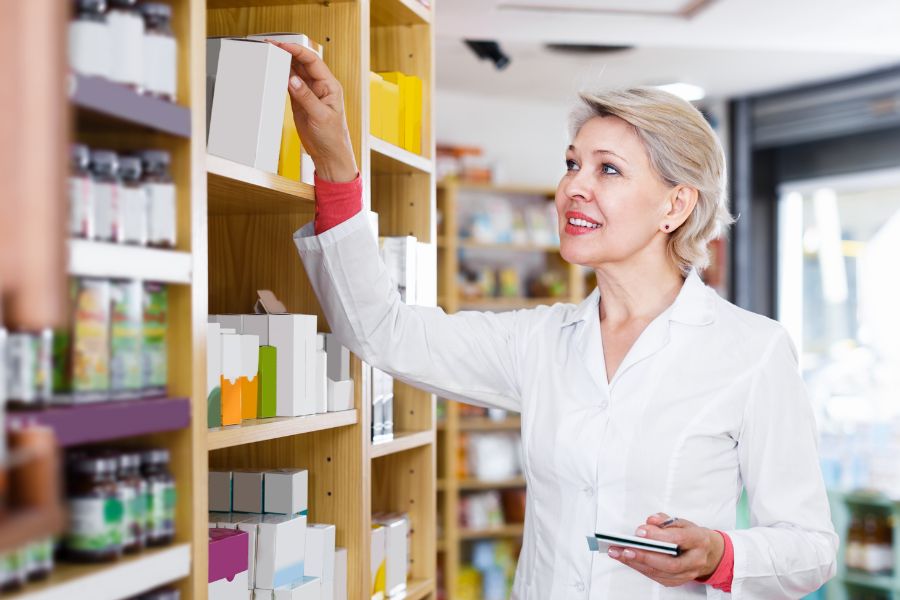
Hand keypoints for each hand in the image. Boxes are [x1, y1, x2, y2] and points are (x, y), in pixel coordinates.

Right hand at [266, 40, 357, 182]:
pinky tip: (273, 72)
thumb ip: (306, 97)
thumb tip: (293, 79)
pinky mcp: (299, 102)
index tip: (283, 45)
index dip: (298, 51)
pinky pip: (289, 84)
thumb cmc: (333, 137)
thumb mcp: (320, 116)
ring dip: (283, 63)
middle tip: (271, 46)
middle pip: (302, 63)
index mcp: (330, 85)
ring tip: (269, 55)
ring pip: (295, 72)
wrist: (328, 155)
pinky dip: (281, 77)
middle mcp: (320, 86)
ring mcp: (308, 93)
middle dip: (288, 53)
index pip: (313, 61)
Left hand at [607, 513, 724, 587]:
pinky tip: (629, 561)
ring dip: (638, 564)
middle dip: (644, 556)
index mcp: (699, 540)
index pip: (678, 539)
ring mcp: (689, 573)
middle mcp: (696, 560)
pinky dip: (641, 569)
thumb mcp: (682, 522)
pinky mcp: (679, 581)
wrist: (709, 553)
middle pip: (670, 563)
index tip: (640, 532)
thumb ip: (665, 520)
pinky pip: (658, 578)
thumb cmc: (693, 536)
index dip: (658, 536)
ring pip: (662, 573)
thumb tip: (650, 522)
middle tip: (625, 549)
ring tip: (619, 554)